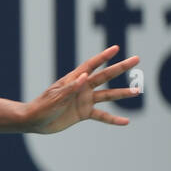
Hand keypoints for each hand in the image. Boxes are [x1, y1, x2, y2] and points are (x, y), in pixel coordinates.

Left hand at [23, 46, 140, 133]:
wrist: (33, 121)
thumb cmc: (41, 107)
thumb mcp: (55, 97)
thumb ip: (70, 88)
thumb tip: (84, 76)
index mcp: (73, 80)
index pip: (91, 65)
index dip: (103, 57)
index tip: (116, 48)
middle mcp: (82, 88)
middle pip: (105, 76)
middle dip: (120, 68)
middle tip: (137, 59)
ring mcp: (84, 100)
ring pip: (107, 95)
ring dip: (122, 93)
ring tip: (137, 92)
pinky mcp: (83, 113)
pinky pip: (102, 115)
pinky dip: (113, 119)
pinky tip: (125, 122)